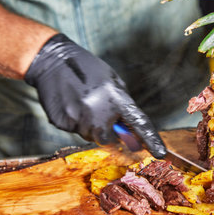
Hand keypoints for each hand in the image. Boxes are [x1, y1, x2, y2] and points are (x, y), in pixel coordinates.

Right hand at [25, 34, 165, 157]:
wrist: (54, 62)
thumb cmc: (88, 70)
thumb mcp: (112, 82)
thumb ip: (122, 105)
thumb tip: (129, 128)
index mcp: (116, 97)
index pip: (138, 122)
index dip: (151, 139)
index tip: (159, 152)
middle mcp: (99, 110)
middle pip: (109, 138)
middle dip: (106, 131)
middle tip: (99, 115)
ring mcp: (79, 117)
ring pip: (90, 136)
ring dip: (89, 126)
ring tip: (82, 104)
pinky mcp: (62, 122)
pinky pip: (73, 131)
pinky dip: (74, 122)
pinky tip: (70, 105)